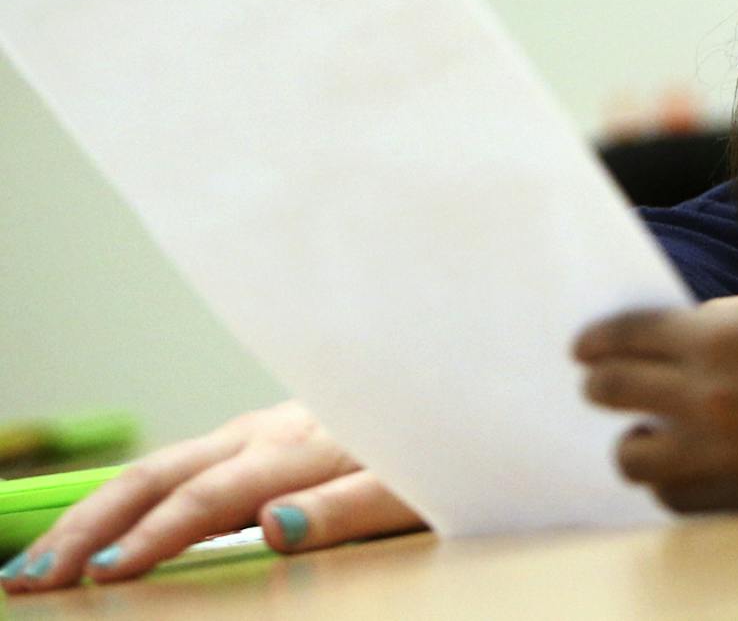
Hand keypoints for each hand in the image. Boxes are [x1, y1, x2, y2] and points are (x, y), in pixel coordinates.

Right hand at [0, 401, 421, 593]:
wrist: (474, 380)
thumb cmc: (450, 444)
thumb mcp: (417, 487)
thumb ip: (347, 506)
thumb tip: (272, 527)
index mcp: (305, 445)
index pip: (210, 497)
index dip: (153, 537)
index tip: (99, 576)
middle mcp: (274, 429)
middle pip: (163, 475)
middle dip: (89, 525)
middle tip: (29, 577)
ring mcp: (269, 426)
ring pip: (167, 464)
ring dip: (99, 511)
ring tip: (43, 558)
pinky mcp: (273, 430)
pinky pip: (191, 461)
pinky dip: (138, 496)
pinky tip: (108, 524)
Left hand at [575, 284, 737, 511]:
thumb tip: (722, 323)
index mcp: (726, 335)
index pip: (626, 336)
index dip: (596, 341)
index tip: (583, 347)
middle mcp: (713, 397)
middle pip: (614, 393)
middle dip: (602, 384)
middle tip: (600, 383)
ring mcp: (729, 454)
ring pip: (635, 457)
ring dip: (636, 439)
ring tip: (650, 430)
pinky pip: (679, 497)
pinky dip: (672, 480)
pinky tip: (686, 464)